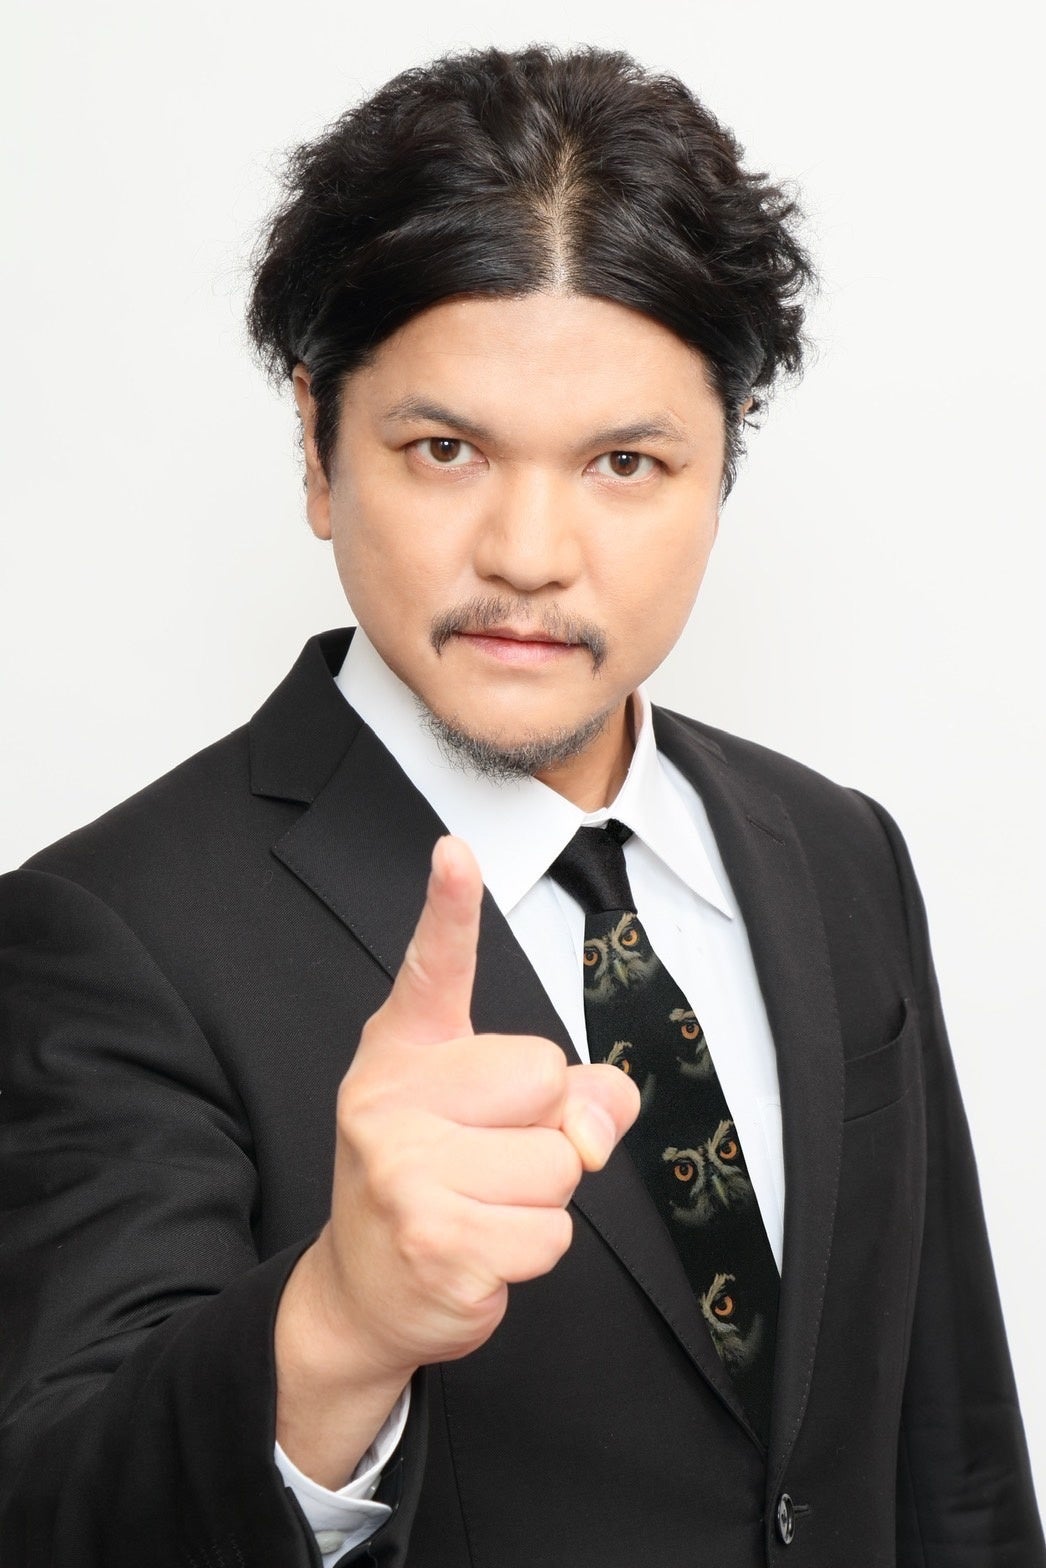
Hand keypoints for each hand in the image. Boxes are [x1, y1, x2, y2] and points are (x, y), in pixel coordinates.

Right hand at [312, 834, 638, 1376]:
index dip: (449, 907)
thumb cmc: (435, 1185)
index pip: (434, 966)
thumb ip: (563, 1091)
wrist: (365, 1291)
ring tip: (479, 1209)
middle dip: (544, 1129)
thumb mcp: (489, 1119)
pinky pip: (550, 1233)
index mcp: (405, 1051)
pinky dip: (532, 1252)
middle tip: (484, 1162)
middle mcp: (392, 1097)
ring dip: (540, 1200)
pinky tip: (478, 1252)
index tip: (454, 852)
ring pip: (559, 1163)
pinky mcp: (435, 1239)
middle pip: (547, 1076)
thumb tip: (596, 1115)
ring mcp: (404, 1169)